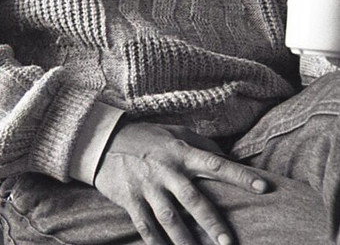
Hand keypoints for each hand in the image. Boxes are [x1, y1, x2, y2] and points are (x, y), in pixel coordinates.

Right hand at [94, 122, 266, 244]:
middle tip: (228, 243)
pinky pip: (146, 227)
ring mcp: (147, 186)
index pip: (215, 164)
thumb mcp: (174, 132)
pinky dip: (158, 244)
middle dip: (212, 223)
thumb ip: (200, 145)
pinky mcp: (130, 200)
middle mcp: (166, 170)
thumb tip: (227, 157)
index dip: (240, 175)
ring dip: (186, 241)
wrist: (104, 140)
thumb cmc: (146, 137)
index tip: (263, 187)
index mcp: (181, 152)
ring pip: (170, 219)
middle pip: (193, 200)